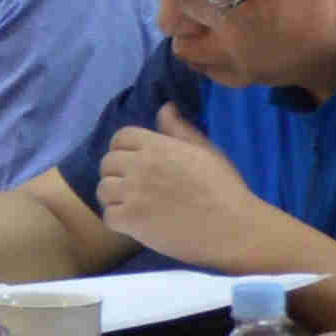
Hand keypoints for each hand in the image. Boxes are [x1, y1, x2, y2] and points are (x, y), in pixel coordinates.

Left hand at [88, 118, 272, 270]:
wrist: (232, 228)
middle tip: (134, 187)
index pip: (120, 137)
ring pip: (103, 190)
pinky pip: (108, 216)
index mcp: (157, 146)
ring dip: (114, 197)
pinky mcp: (131, 221)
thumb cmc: (224, 188)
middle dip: (117, 173)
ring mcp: (133, 193)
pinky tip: (135, 224)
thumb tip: (164, 107)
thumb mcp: (205, 150)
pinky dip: (118, 221)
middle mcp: (140, 166)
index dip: (124, 149)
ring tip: (132, 205)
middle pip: (107, 163)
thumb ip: (179, 129)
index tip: (134, 163)